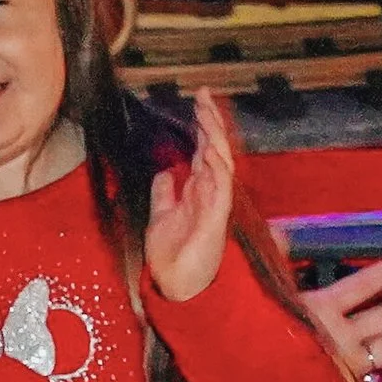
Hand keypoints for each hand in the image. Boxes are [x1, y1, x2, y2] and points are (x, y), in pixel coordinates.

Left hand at [145, 92, 237, 302]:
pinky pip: (220, 189)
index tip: (198, 101)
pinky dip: (217, 169)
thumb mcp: (161, 215)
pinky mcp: (216, 219)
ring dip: (213, 138)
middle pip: (214, 150)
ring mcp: (215, 204)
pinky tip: (211, 152)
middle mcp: (210, 193)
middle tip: (202, 96)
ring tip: (206, 114)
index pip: (204, 150)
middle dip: (210, 122)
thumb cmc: (171, 255)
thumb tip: (167, 171)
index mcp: (198, 190)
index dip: (203, 125)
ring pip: (220, 163)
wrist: (175, 285)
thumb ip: (165, 193)